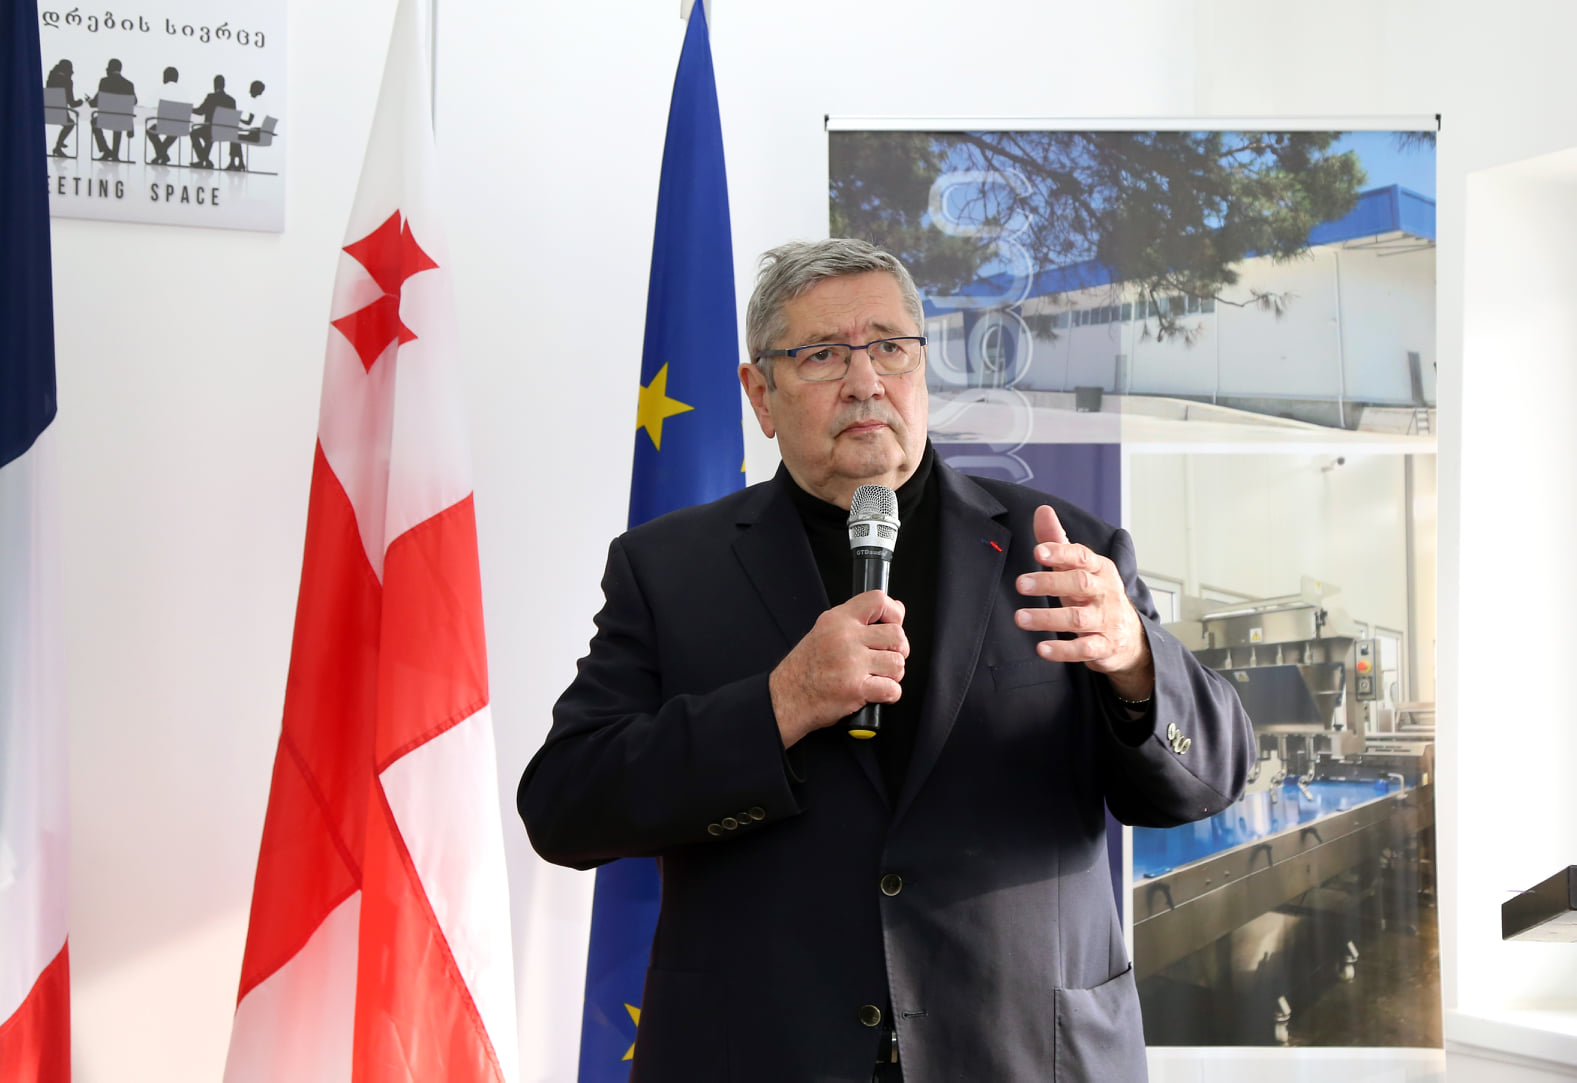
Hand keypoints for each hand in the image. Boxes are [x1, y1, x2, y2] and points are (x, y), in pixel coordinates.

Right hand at [770, 590, 907, 747]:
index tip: (894, 624)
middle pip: (897, 635)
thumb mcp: (824, 631)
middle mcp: (845, 637)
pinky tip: (874, 693)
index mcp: (837, 619)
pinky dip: (889, 694)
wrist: (785, 699)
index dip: (894, 613)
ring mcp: (851, 663)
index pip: (878, 600)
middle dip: (898, 650)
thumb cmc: (805, 669)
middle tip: (885, 659)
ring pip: (898, 663)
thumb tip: (896, 610)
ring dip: (893, 675)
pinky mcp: (856, 688)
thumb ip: (857, 621)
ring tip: (876, 677)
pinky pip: (893, 689)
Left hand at [1014, 505, 1152, 699]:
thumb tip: (1042, 510)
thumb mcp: (1079, 569)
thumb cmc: (1096, 596)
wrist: (1130, 637)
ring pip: (1078, 618)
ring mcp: (1106, 621)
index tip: (1038, 551)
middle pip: (1080, 584)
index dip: (1060, 552)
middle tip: (1020, 584)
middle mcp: (1105, 593)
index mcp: (1099, 569)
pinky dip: (1063, 650)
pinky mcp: (1104, 647)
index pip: (1081, 556)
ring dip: (1048, 618)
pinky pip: (1085, 649)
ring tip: (1021, 617)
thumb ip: (1058, 542)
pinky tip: (1042, 648)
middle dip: (1050, 583)